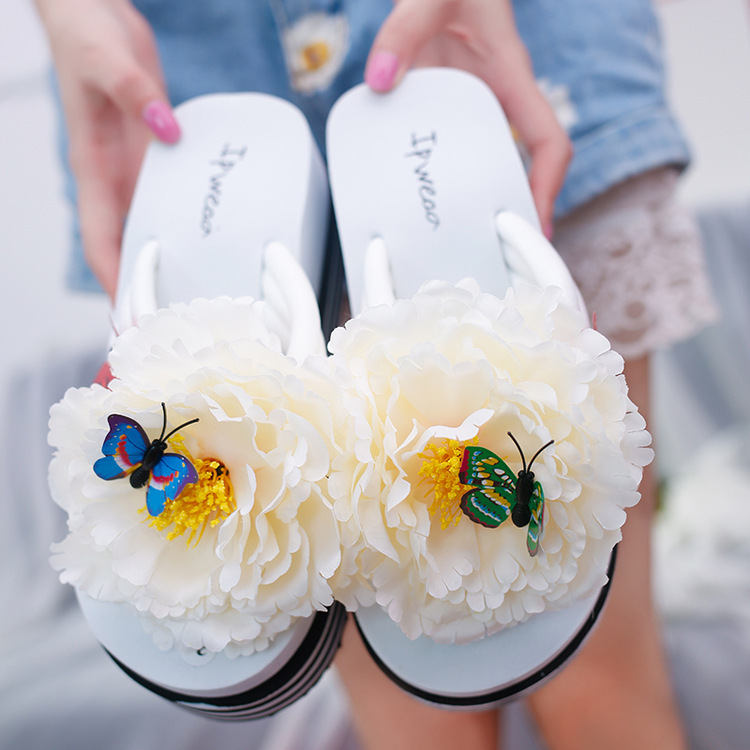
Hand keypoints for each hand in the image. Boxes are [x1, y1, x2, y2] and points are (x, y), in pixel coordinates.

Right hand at [34, 0, 179, 298]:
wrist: (96, 16)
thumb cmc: (86, 39)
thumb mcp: (107, 63)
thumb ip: (137, 96)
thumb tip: (167, 129)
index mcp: (94, 170)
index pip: (102, 241)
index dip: (115, 281)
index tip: (132, 316)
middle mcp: (115, 180)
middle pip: (128, 248)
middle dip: (144, 287)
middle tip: (174, 324)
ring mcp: (135, 172)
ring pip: (150, 230)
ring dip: (167, 263)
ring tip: (196, 297)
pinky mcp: (155, 159)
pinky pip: (170, 202)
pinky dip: (184, 226)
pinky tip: (209, 241)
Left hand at [365, 0, 570, 232]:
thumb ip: (403, 31)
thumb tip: (380, 79)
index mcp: (510, 78)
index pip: (549, 141)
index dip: (547, 185)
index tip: (535, 223)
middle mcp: (500, 99)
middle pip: (524, 167)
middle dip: (516, 210)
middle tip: (495, 252)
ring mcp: (478, 105)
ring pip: (492, 163)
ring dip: (482, 200)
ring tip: (459, 241)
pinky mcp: (453, 107)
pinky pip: (458, 150)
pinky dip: (448, 177)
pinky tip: (422, 198)